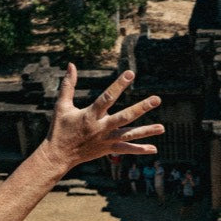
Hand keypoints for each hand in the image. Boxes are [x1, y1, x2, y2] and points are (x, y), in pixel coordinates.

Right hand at [42, 64, 163, 171]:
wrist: (58, 156)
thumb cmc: (60, 129)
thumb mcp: (61, 106)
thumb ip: (68, 85)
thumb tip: (71, 65)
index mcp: (90, 115)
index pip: (107, 97)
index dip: (118, 85)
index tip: (130, 74)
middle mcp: (100, 128)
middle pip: (124, 117)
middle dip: (141, 108)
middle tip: (157, 99)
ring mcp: (106, 140)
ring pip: (129, 135)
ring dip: (146, 131)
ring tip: (162, 128)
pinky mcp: (108, 150)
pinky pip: (126, 150)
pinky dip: (139, 149)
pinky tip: (153, 149)